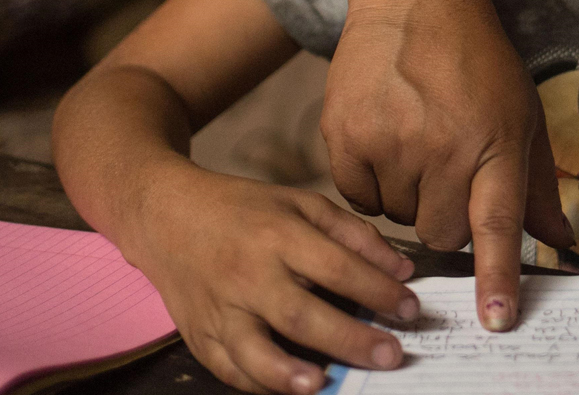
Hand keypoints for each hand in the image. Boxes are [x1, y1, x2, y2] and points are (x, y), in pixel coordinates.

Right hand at [122, 162, 421, 393]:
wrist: (167, 217)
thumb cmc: (244, 210)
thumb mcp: (301, 203)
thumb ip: (354, 234)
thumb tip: (402, 270)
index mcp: (277, 235)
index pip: (336, 267)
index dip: (378, 290)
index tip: (411, 309)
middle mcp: (247, 274)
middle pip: (300, 315)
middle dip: (350, 339)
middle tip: (392, 356)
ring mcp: (220, 309)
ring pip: (253, 351)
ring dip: (289, 374)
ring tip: (325, 384)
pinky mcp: (200, 335)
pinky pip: (228, 369)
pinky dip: (258, 384)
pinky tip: (291, 390)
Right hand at [322, 0, 573, 330]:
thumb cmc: (476, 60)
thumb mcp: (521, 114)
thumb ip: (536, 185)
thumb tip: (563, 242)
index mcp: (495, 143)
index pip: (498, 225)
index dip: (496, 277)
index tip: (494, 319)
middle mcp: (444, 146)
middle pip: (441, 234)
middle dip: (446, 217)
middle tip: (447, 169)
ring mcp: (391, 141)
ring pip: (398, 218)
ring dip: (408, 195)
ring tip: (415, 141)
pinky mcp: (346, 134)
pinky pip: (358, 198)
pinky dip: (370, 182)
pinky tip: (383, 138)